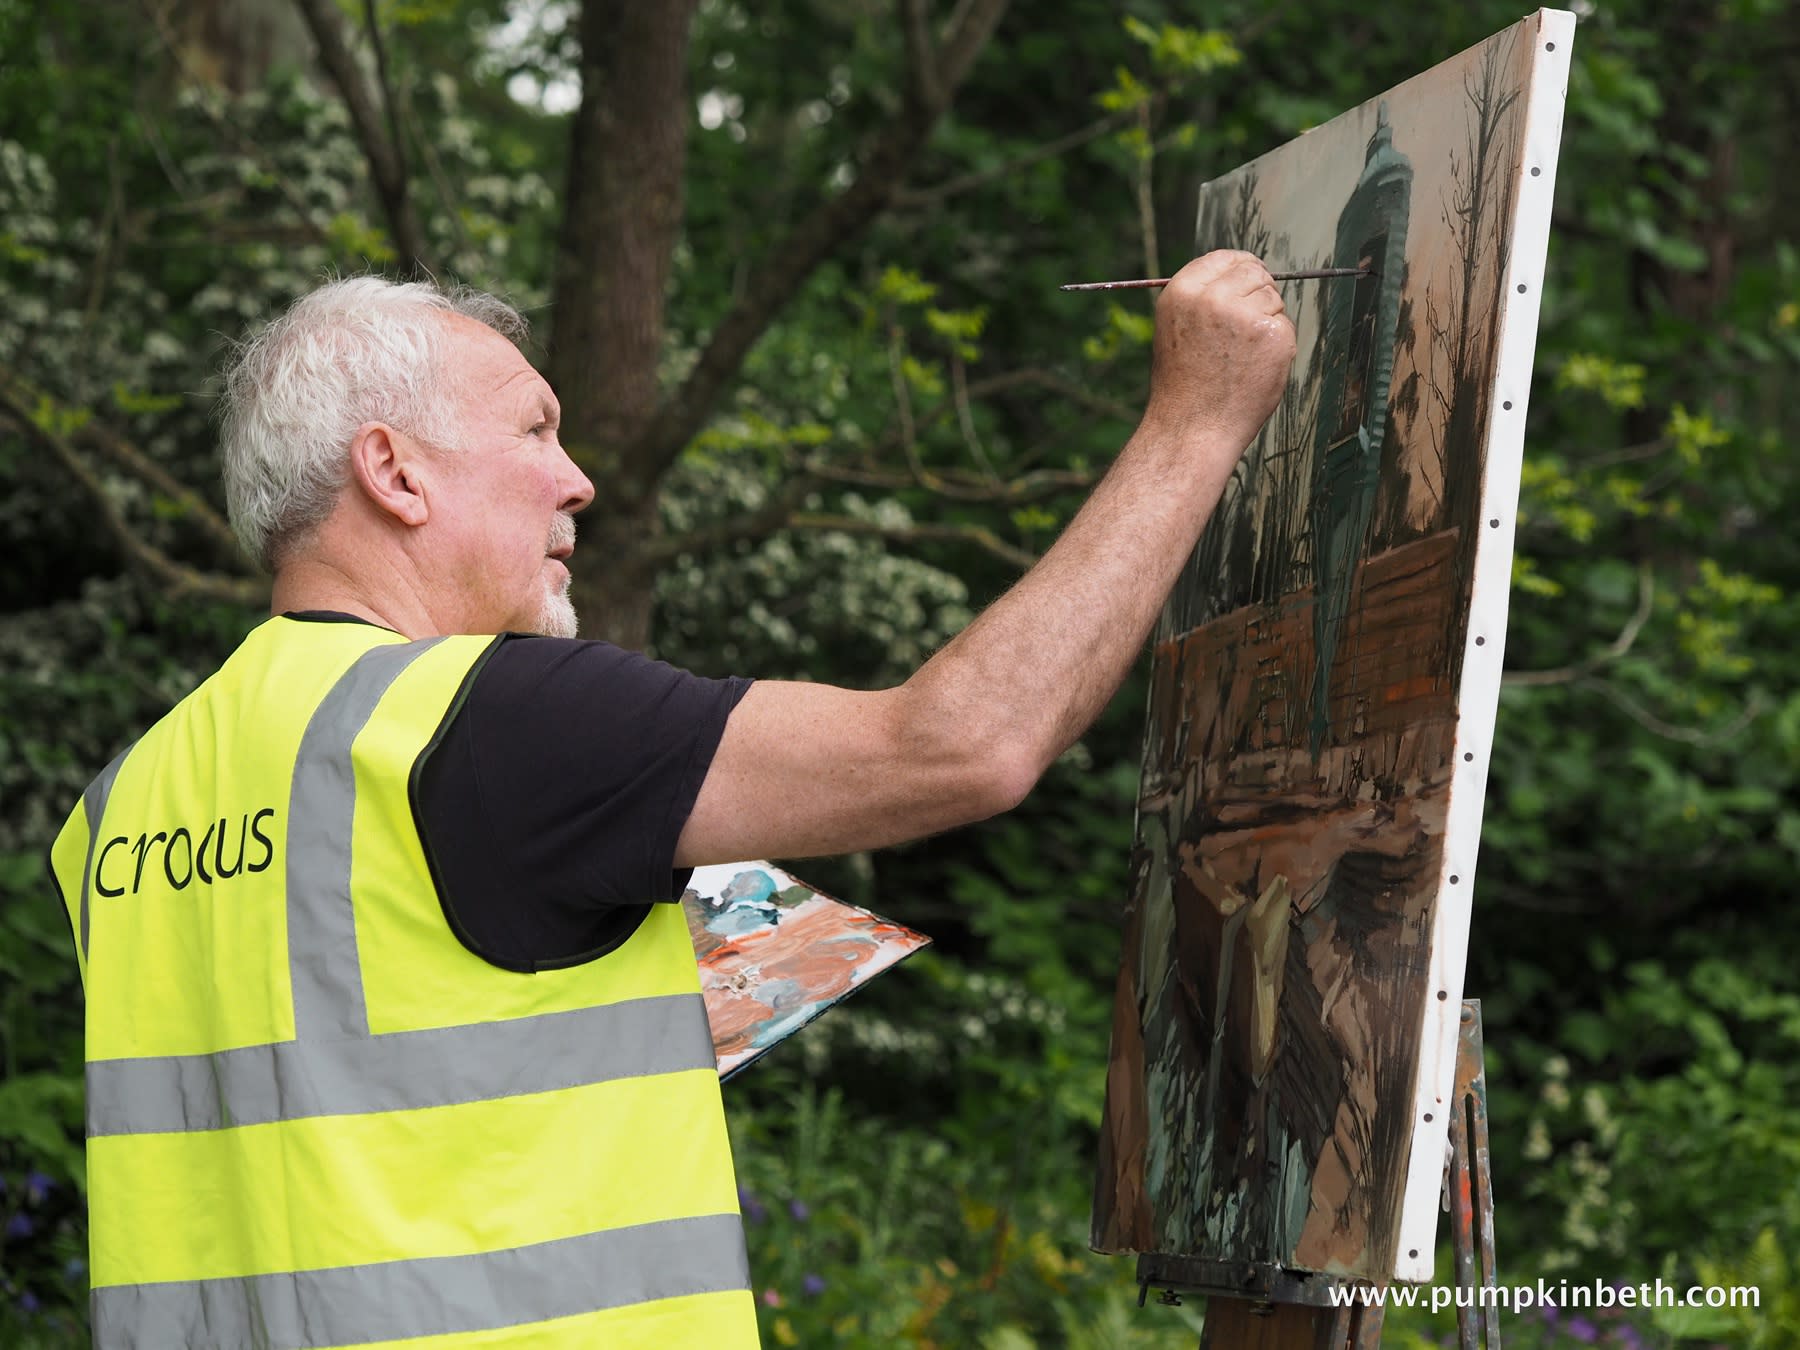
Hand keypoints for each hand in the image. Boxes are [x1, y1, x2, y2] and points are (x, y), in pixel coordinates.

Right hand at [1144, 251, 1296, 448]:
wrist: (1193, 427)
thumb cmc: (1185, 384)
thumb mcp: (1177, 328)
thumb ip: (1203, 298)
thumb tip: (1242, 274)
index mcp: (1182, 292)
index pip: (1225, 258)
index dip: (1241, 267)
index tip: (1251, 276)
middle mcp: (1212, 297)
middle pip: (1255, 273)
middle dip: (1258, 292)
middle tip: (1246, 329)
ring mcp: (1245, 315)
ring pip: (1273, 299)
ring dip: (1266, 321)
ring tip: (1242, 356)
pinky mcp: (1273, 336)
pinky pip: (1284, 327)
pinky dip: (1277, 346)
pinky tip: (1255, 368)